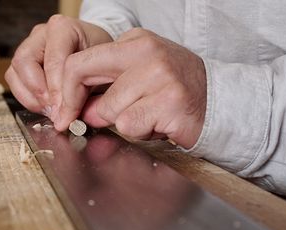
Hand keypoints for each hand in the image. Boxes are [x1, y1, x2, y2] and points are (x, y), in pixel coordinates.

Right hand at [4, 15, 111, 116]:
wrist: (99, 51)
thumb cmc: (101, 57)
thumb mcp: (100, 69)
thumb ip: (86, 88)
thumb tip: (67, 115)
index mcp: (63, 28)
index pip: (53, 60)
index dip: (56, 89)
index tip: (63, 110)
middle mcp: (42, 34)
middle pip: (24, 62)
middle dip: (39, 92)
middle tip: (54, 111)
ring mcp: (30, 46)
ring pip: (14, 73)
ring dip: (31, 98)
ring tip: (50, 111)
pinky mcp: (24, 62)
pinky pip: (15, 81)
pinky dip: (28, 99)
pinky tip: (45, 107)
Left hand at [55, 28, 206, 147]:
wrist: (220, 101)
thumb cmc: (175, 91)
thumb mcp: (139, 77)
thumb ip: (107, 86)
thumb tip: (77, 110)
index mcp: (136, 41)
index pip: (80, 61)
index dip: (66, 90)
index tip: (65, 111)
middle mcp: (147, 52)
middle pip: (83, 77)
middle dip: (80, 107)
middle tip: (91, 121)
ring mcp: (160, 76)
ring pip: (108, 110)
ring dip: (124, 122)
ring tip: (148, 115)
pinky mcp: (169, 102)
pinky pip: (130, 126)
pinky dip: (141, 132)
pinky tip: (159, 123)